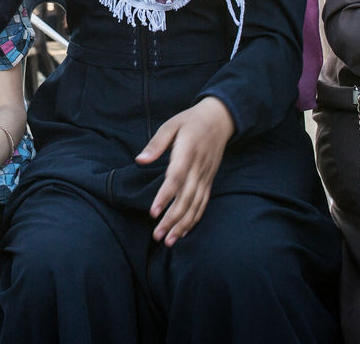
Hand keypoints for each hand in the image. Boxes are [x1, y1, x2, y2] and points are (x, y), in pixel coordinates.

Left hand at [136, 96, 235, 245]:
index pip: (176, 178)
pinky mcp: (209, 180)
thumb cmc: (190, 121)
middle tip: (157, 235)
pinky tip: (183, 231)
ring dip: (182, 224)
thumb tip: (140, 160)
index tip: (154, 212)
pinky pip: (203, 203)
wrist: (220, 119)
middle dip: (172, 219)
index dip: (166, 196)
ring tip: (168, 240)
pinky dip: (194, 219)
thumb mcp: (171, 125)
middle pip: (186, 198)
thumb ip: (156, 143)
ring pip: (196, 205)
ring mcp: (206, 176)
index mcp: (188, 152)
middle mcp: (199, 167)